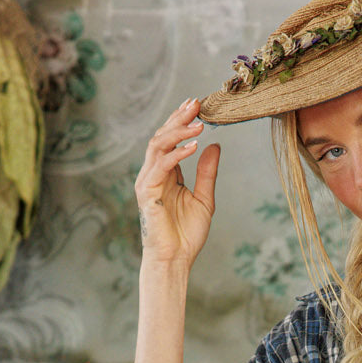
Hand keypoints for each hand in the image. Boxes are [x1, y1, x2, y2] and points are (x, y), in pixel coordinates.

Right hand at [135, 98, 220, 266]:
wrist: (175, 259)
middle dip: (178, 118)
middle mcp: (153, 173)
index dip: (182, 121)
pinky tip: (194, 146)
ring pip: (158, 145)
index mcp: (166, 173)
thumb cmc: (187, 234)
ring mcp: (147, 181)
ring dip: (178, 131)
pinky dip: (177, 154)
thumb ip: (207, 172)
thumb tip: (214, 146)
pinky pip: (161, 166)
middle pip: (162, 136)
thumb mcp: (204, 198)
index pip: (171, 140)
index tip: (197, 105)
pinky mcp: (146, 192)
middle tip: (196, 103)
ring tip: (198, 121)